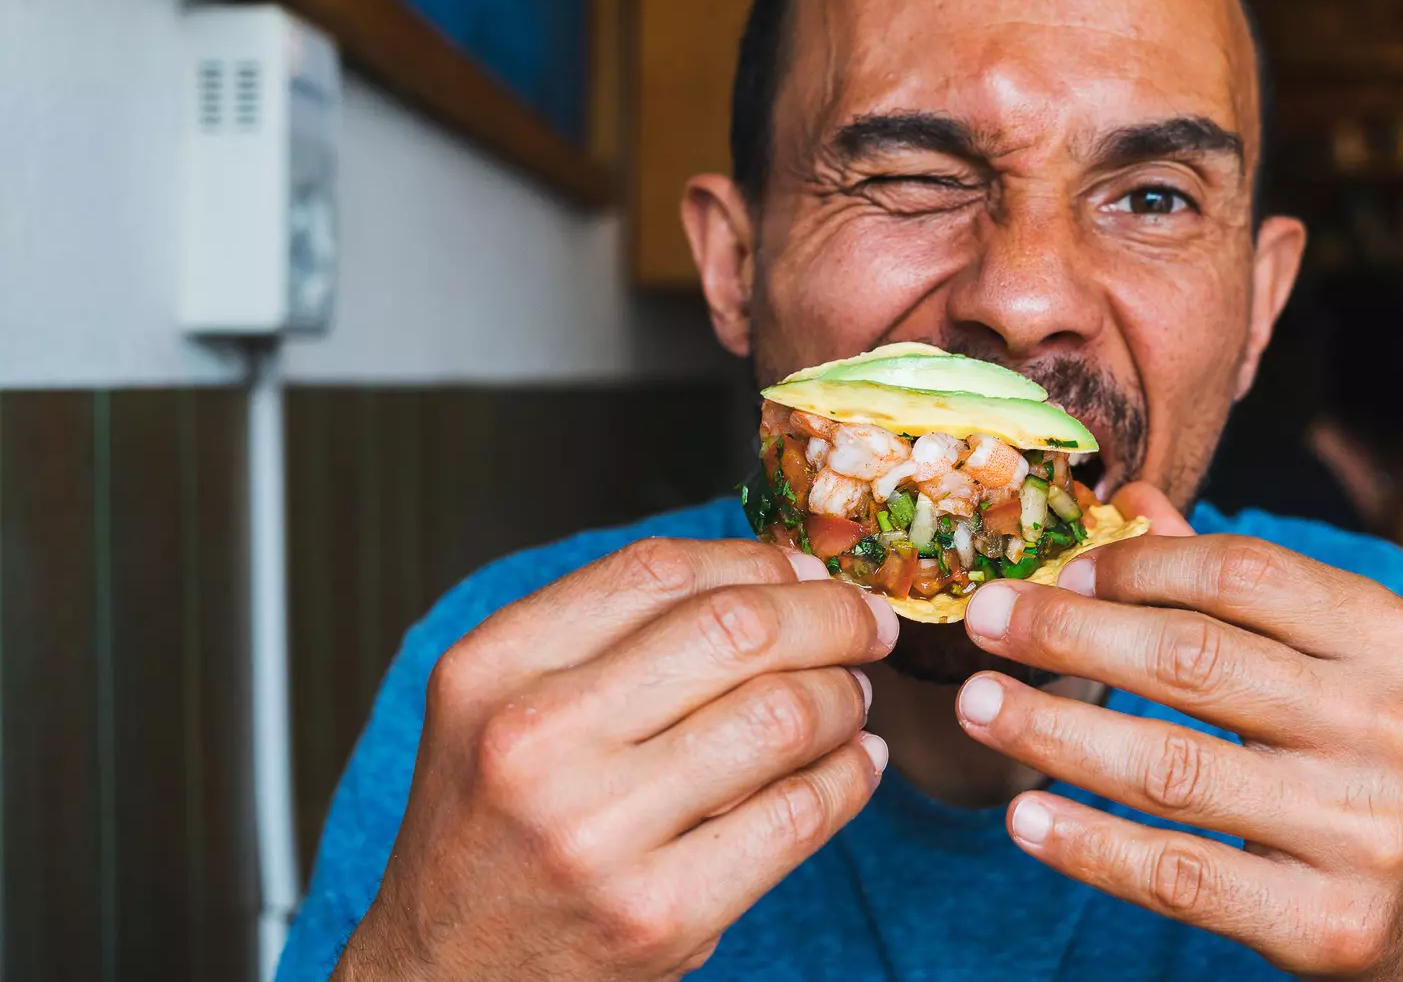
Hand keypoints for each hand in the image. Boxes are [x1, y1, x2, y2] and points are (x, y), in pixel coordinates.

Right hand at [336, 538, 896, 980]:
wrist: (442, 978)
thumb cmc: (491, 829)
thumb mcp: (500, 705)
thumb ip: (610, 635)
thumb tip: (775, 576)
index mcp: (494, 668)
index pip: (659, 571)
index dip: (760, 557)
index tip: (809, 572)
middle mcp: (533, 740)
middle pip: (734, 629)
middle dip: (830, 615)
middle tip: (866, 626)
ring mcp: (595, 833)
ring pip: (781, 715)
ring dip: (845, 696)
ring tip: (854, 699)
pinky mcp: (657, 915)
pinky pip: (797, 815)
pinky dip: (851, 777)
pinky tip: (854, 765)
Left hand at [953, 486, 1402, 979]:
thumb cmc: (1365, 764)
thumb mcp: (1333, 664)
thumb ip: (1233, 586)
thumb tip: (1129, 503)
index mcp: (1393, 640)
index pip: (1242, 573)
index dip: (1136, 566)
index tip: (1057, 572)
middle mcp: (1390, 727)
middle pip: (1193, 659)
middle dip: (1068, 633)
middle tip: (982, 619)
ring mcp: (1363, 829)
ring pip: (1170, 767)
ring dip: (1053, 730)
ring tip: (977, 707)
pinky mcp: (1327, 923)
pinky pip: (1177, 875)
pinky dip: (1089, 844)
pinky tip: (1023, 816)